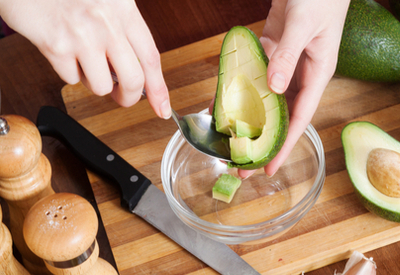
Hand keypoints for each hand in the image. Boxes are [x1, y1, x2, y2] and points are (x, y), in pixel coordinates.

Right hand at [0, 0, 170, 118]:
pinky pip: (71, 79)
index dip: (159, 89)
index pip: (151, 58)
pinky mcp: (56, 46)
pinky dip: (69, 72)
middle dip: (129, 97)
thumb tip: (137, 70)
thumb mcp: (108, 2)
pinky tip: (65, 51)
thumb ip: (124, 31)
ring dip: (93, 81)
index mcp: (124, 9)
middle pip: (133, 81)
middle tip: (123, 96)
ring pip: (101, 86)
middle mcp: (107, 23)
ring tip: (85, 60)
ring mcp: (82, 36)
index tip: (162, 108)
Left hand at [238, 0, 349, 177]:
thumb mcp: (304, 26)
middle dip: (261, 142)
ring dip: (246, 120)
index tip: (268, 167)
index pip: (299, 119)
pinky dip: (236, 89)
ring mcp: (283, 67)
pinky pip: (252, 78)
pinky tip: (221, 101)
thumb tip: (272, 88)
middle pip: (279, 117)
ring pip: (263, 101)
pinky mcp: (270, 55)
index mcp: (316, 75)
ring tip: (227, 140)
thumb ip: (287, 56)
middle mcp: (298, 76)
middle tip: (241, 163)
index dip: (284, 146)